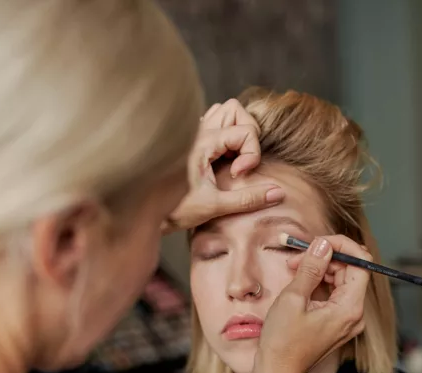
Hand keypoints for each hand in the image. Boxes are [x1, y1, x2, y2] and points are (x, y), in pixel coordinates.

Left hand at [163, 99, 284, 234]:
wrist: (143, 213)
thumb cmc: (172, 210)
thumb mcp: (214, 206)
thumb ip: (248, 199)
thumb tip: (279, 193)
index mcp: (203, 142)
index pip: (245, 131)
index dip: (251, 154)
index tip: (239, 176)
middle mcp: (197, 131)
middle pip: (235, 109)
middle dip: (248, 134)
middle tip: (241, 162)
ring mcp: (192, 133)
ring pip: (223, 112)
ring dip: (236, 131)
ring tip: (233, 158)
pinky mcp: (190, 140)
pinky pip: (213, 122)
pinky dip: (224, 134)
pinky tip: (221, 158)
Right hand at [254, 235, 370, 372]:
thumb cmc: (282, 342)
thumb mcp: (293, 299)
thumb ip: (311, 268)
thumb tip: (323, 245)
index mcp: (350, 308)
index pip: (361, 264)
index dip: (342, 247)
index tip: (319, 241)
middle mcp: (354, 315)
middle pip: (351, 271)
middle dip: (327, 258)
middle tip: (298, 257)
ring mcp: (347, 321)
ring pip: (341, 281)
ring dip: (320, 269)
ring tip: (294, 268)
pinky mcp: (337, 324)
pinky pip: (334, 295)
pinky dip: (319, 284)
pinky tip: (299, 282)